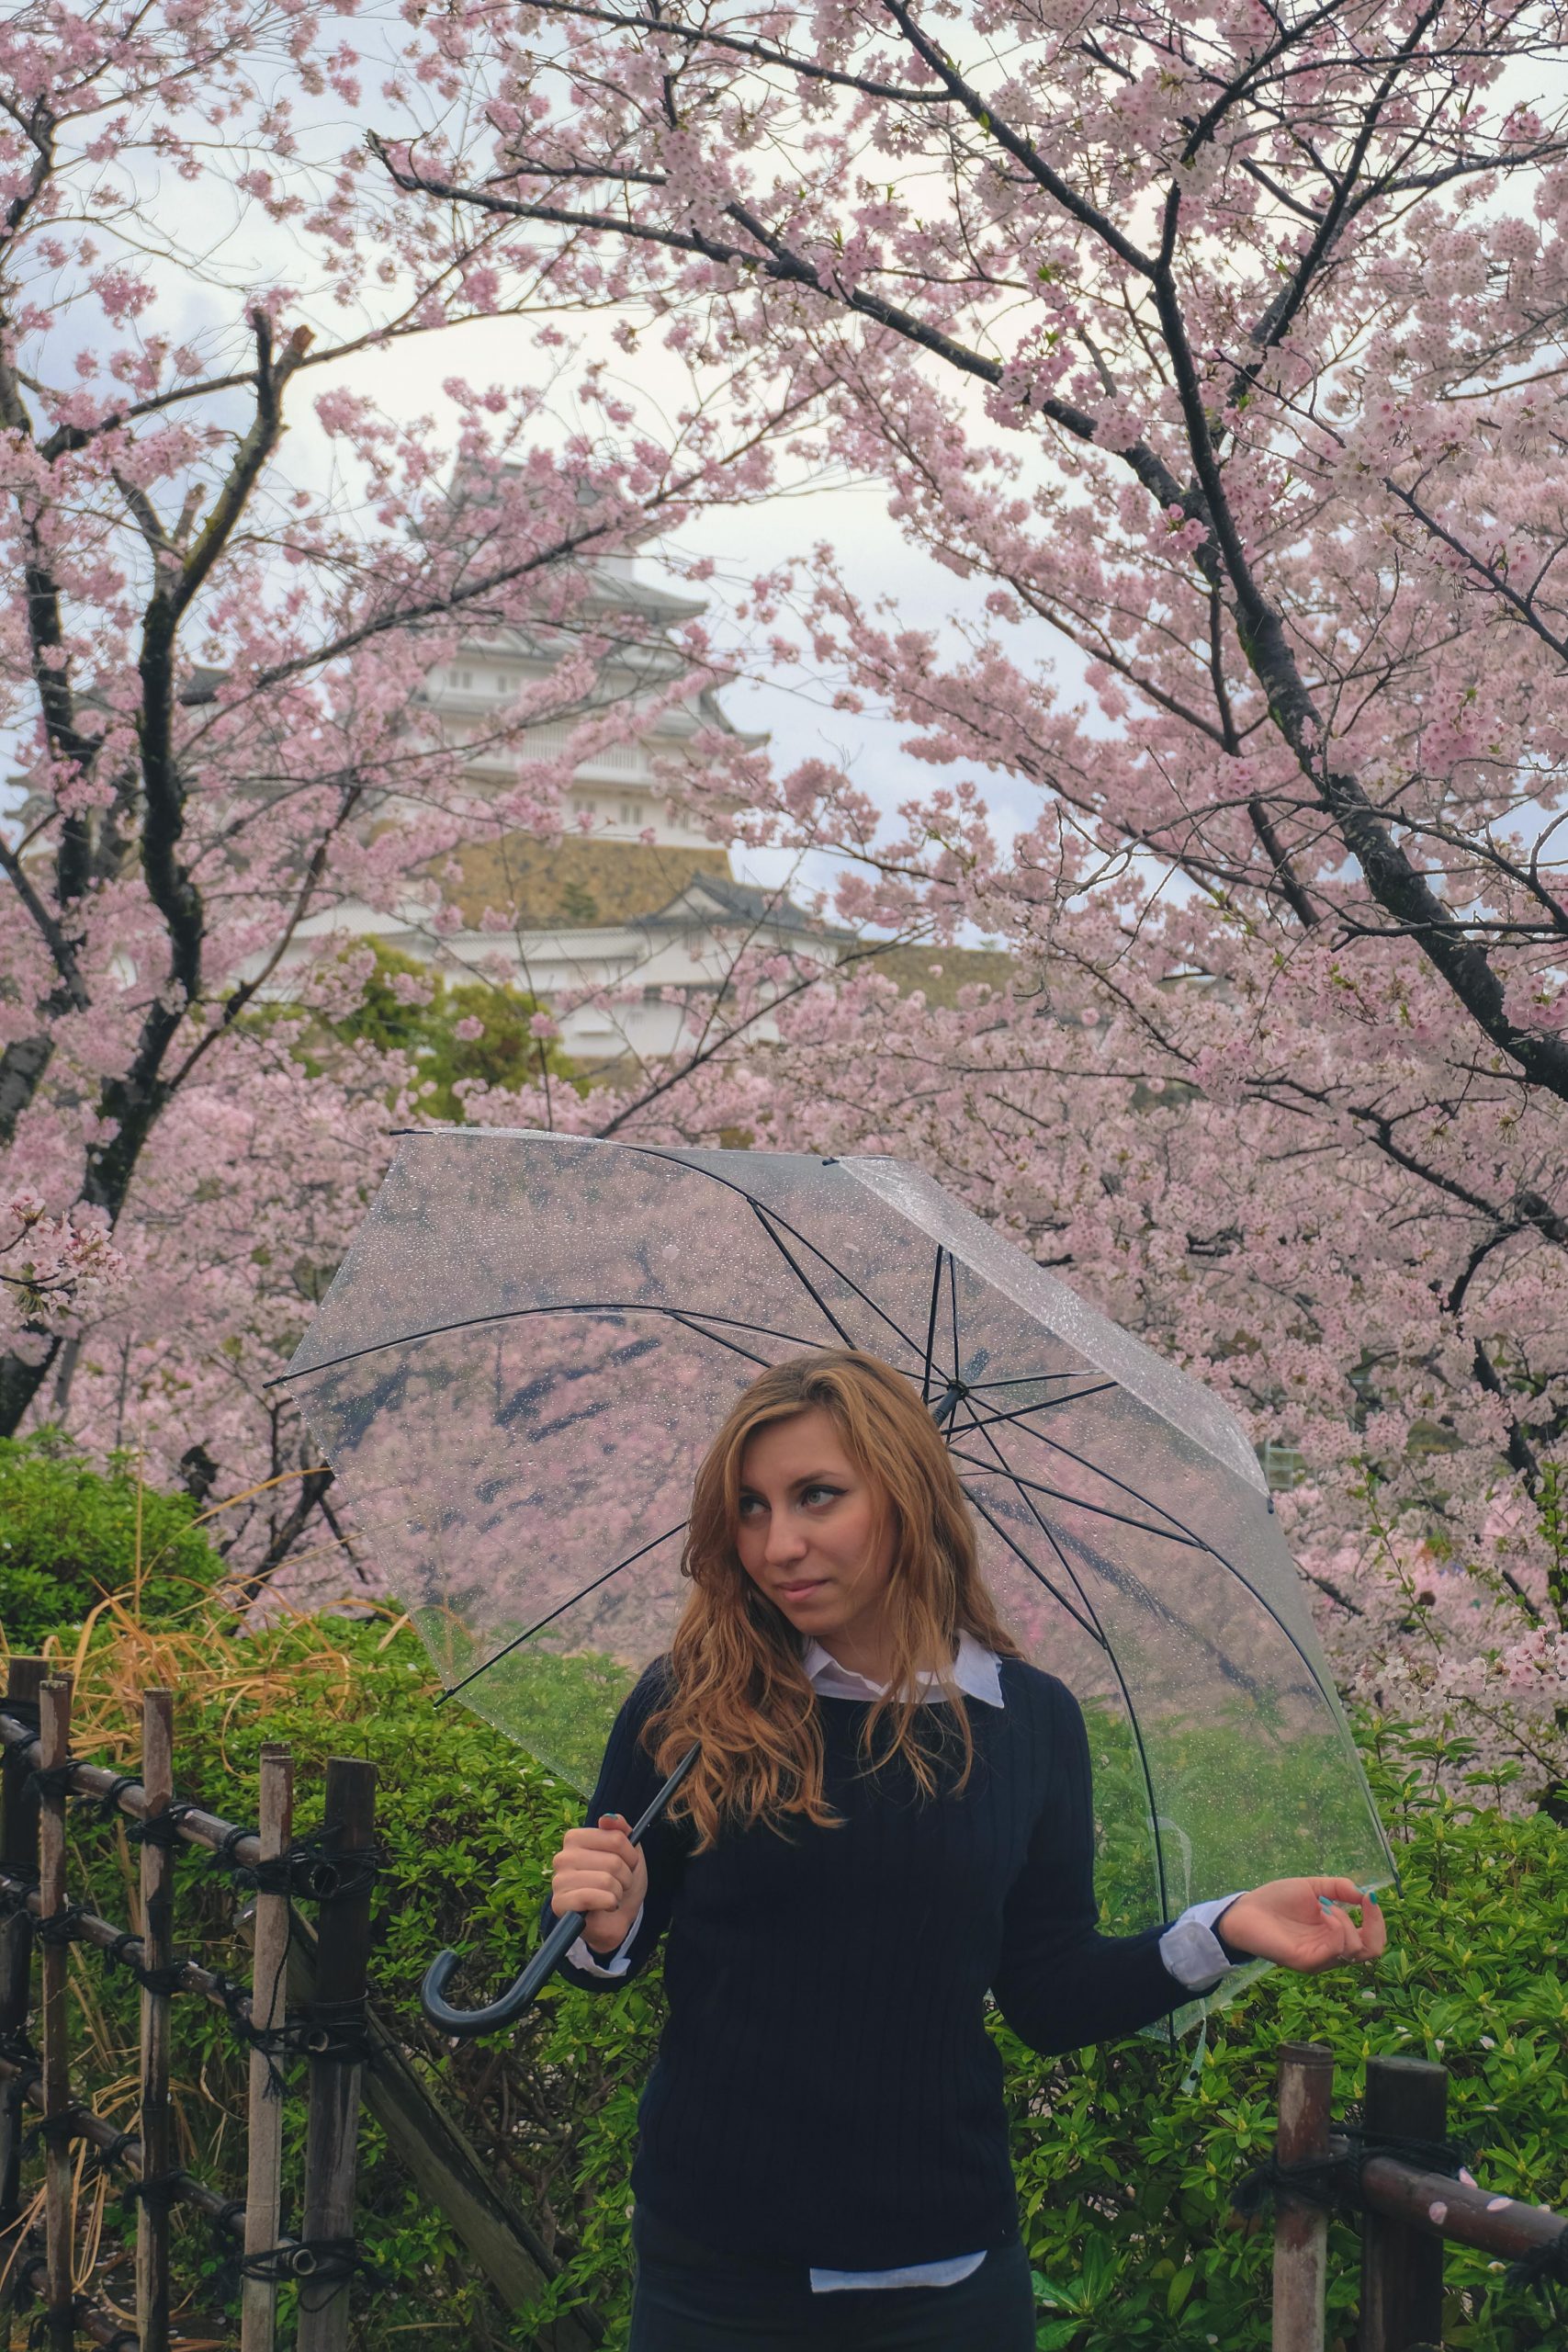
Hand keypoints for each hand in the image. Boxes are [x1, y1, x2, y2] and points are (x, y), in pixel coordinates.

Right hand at [550, 1814, 648, 1954]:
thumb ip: (620, 1830)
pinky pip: (590, 1897)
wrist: (617, 1919)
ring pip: (605, 1880)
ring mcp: (559, 1880)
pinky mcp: (559, 1904)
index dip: (630, 1854)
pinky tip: (607, 1906)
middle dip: (625, 1877)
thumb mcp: (629, 1853)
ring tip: (613, 1896)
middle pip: (613, 1861)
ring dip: (618, 1892)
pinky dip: (608, 1903)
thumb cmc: (619, 1882)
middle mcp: (563, 1857)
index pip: (615, 1838)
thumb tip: (608, 1818)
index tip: (629, 1863)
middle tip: (619, 1884)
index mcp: (575, 1839)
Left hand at [1215, 1877, 1387, 1973]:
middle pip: (1372, 1951)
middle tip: (1365, 1902)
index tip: (1371, 1897)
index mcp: (1334, 1936)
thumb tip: (1366, 1893)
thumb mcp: (1312, 1887)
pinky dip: (1337, 1928)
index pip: (1371, 1940)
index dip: (1378, 1920)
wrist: (1245, 1910)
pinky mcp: (1307, 1962)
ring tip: (1324, 1905)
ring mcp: (1320, 1959)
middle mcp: (1331, 1951)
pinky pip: (1336, 1950)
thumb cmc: (1276, 1900)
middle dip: (1375, 1925)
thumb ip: (1339, 1888)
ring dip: (1346, 1921)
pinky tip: (1322, 1912)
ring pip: (1355, 1949)